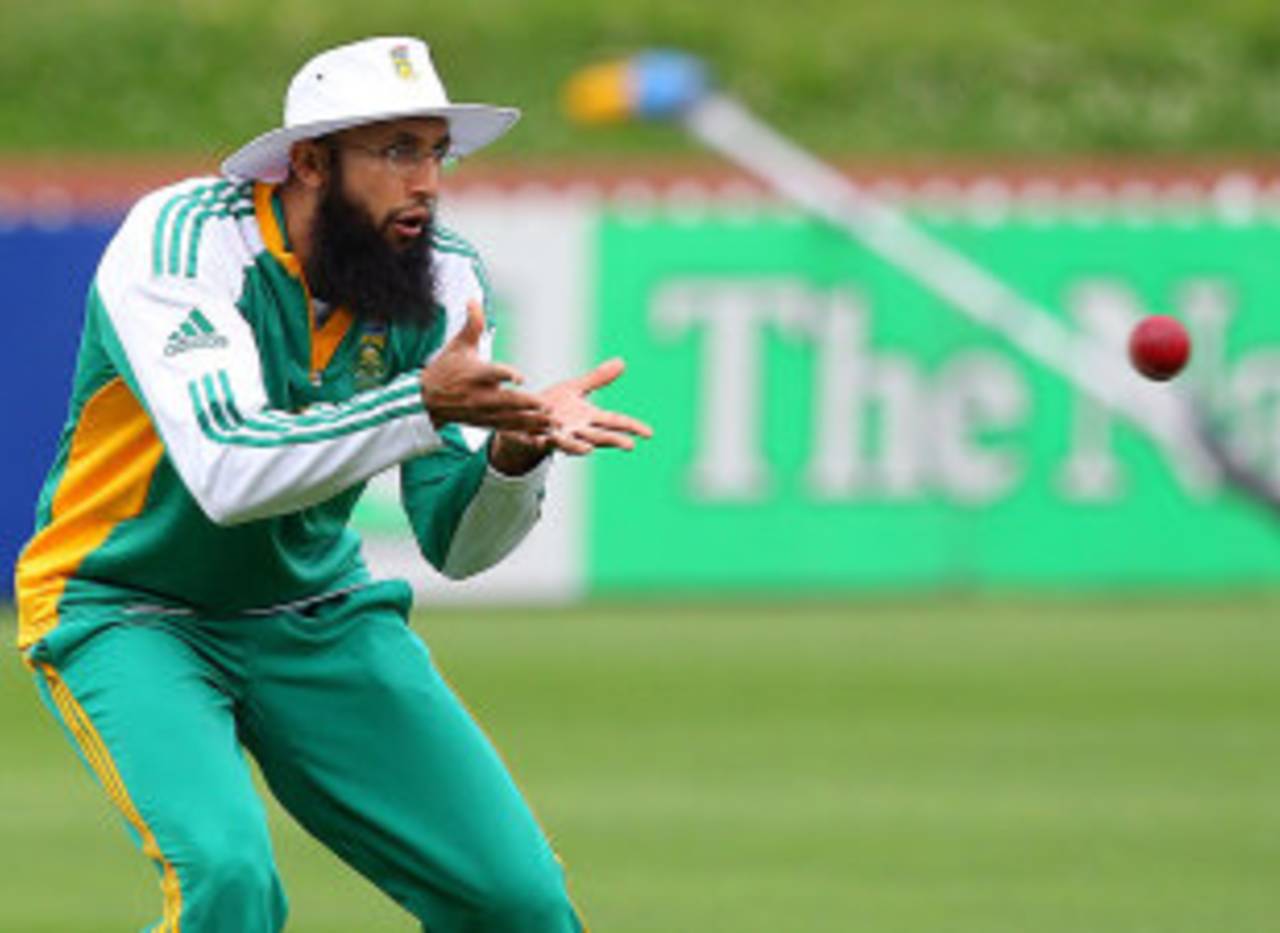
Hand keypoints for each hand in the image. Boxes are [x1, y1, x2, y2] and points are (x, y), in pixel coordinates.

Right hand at [420, 301, 552, 434]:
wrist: (427, 399)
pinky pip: (507, 429)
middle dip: (526, 405)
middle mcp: (479, 395)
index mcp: (474, 373)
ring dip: (532, 421)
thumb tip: (474, 299)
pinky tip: (542, 433)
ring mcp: (483, 412)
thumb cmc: (446, 368)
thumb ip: (472, 324)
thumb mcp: (458, 345)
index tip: (521, 378)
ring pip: (510, 418)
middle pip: (505, 401)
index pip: (491, 373)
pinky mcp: (485, 422)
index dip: (506, 375)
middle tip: (547, 405)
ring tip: (552, 421)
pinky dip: (525, 432)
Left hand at [490, 358, 653, 472]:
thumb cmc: (552, 406)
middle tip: (630, 446)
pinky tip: (549, 439)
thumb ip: (598, 379)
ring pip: (570, 444)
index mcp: (588, 418)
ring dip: (577, 447)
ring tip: (588, 449)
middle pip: (598, 436)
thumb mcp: (575, 389)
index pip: (615, 422)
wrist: (522, 417)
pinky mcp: (537, 438)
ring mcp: (558, 436)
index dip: (632, 427)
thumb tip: (622, 362)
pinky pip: (543, 441)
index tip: (650, 433)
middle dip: (612, 441)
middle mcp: (576, 430)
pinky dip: (547, 440)